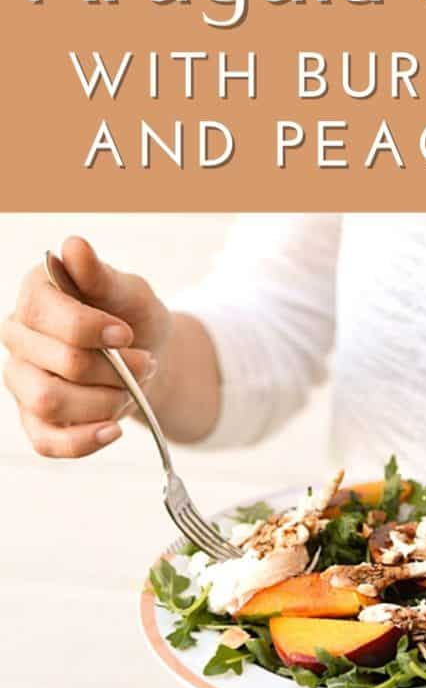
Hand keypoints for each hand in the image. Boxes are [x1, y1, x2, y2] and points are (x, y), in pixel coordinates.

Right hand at [1, 237, 171, 456]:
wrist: (145, 357)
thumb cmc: (132, 316)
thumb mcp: (130, 291)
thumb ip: (101, 275)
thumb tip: (73, 246)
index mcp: (36, 295)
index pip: (50, 316)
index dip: (93, 329)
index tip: (128, 334)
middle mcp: (18, 336)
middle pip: (61, 364)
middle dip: (115, 370)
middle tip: (145, 363)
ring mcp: (21, 379)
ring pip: (51, 402)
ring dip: (105, 402)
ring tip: (131, 390)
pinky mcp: (33, 418)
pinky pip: (47, 441)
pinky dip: (84, 441)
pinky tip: (113, 431)